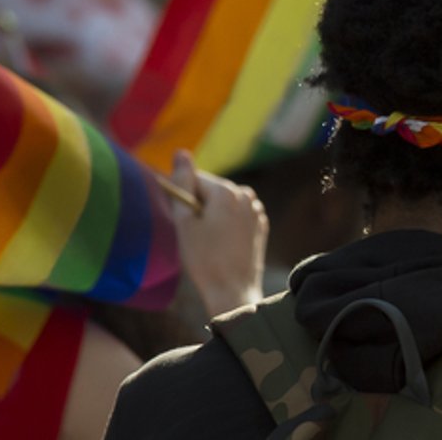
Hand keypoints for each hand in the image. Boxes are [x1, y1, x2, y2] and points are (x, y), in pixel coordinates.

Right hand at [170, 150, 267, 317]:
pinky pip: (237, 216)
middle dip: (199, 206)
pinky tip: (223, 244)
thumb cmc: (204, 257)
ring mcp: (256, 210)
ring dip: (213, 215)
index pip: (195, 180)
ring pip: (224, 203)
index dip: (184, 199)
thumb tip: (180, 152)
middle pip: (211, 190)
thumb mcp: (186, 221)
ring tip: (208, 241)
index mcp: (227, 190)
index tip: (183, 221)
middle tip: (194, 235)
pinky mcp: (260, 225)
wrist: (232, 289)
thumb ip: (182, 184)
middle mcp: (246, 194)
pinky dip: (228, 224)